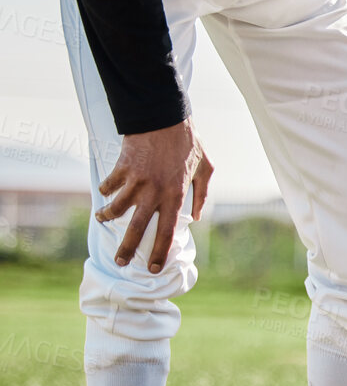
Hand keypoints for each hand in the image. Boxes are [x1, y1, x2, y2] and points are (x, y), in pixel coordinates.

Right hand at [96, 120, 212, 273]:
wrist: (165, 118)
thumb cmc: (188, 143)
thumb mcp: (205, 168)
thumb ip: (202, 194)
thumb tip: (198, 215)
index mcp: (175, 196)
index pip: (166, 231)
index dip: (159, 252)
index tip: (154, 268)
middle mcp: (153, 193)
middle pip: (136, 228)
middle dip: (126, 249)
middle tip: (119, 261)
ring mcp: (135, 181)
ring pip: (115, 209)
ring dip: (107, 216)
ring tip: (102, 219)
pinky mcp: (121, 169)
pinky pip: (108, 186)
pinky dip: (105, 190)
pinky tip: (105, 192)